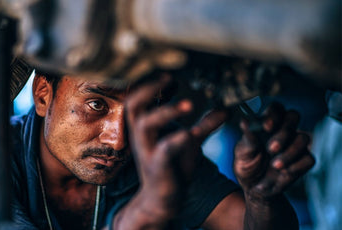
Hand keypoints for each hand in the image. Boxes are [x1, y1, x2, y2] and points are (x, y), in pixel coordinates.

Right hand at [125, 75, 227, 215]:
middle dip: (148, 89)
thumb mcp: (189, 142)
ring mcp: (147, 151)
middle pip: (133, 105)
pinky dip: (176, 139)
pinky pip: (162, 150)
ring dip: (166, 112)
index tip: (170, 74)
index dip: (150, 83)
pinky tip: (190, 133)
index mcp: (145, 127)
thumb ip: (204, 125)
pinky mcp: (156, 166)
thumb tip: (226, 108)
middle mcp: (141, 136)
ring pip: (145, 125)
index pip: (138, 98)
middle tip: (168, 78)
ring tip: (189, 105)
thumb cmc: (172, 167)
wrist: (162, 200)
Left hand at [234, 102, 314, 200]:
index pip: (276, 108)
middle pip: (293, 117)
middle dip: (284, 132)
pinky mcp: (303, 161)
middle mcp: (284, 131)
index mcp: (268, 123)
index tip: (266, 127)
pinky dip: (295, 166)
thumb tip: (245, 122)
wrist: (253, 187)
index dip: (274, 114)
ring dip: (289, 152)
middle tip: (271, 148)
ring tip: (274, 165)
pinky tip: (282, 172)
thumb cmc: (247, 164)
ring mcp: (295, 145)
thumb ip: (247, 138)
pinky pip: (308, 158)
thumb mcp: (242, 152)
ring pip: (304, 138)